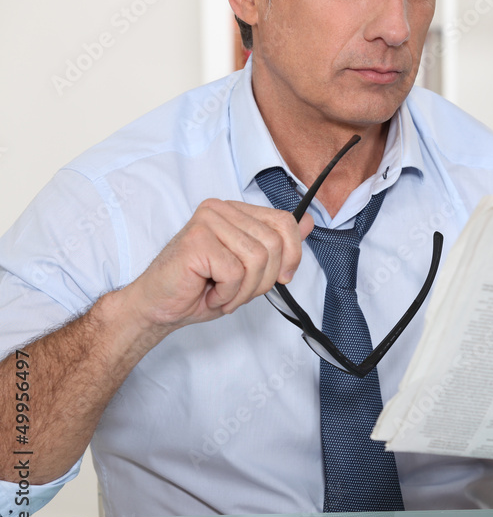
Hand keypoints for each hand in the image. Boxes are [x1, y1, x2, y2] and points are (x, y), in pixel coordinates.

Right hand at [121, 199, 313, 332]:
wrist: (158, 306)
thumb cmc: (199, 287)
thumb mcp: (249, 267)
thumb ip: (278, 243)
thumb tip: (308, 221)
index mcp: (236, 211)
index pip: (284, 221)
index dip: (292, 254)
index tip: (283, 277)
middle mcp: (221, 209)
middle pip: (273, 244)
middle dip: (264, 279)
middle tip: (240, 291)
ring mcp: (208, 222)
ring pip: (257, 259)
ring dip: (244, 290)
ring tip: (223, 294)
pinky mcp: (197, 240)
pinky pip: (235, 272)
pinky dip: (227, 293)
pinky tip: (210, 294)